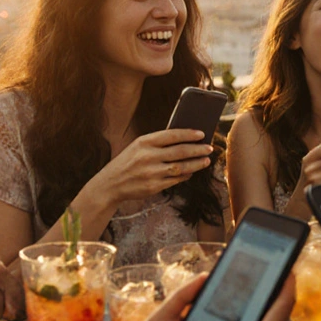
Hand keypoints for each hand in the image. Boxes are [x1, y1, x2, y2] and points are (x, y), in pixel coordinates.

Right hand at [89, 129, 213, 204]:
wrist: (111, 184)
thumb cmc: (128, 162)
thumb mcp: (138, 146)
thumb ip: (158, 142)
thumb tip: (185, 140)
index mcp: (144, 142)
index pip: (171, 135)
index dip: (189, 134)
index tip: (202, 134)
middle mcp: (148, 157)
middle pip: (180, 151)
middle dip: (197, 150)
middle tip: (209, 148)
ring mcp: (151, 173)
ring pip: (181, 167)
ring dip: (196, 164)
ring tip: (206, 161)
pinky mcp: (154, 187)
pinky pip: (175, 180)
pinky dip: (186, 175)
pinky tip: (191, 172)